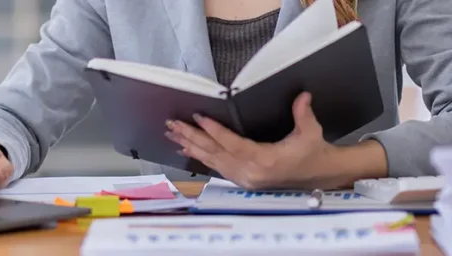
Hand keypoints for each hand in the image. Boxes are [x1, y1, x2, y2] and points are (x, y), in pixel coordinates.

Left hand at [165, 92, 343, 188]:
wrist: (319, 176)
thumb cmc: (314, 152)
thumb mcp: (311, 132)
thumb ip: (303, 113)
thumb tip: (302, 95)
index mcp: (265, 160)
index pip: (232, 143)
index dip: (214, 130)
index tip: (197, 117)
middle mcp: (250, 172)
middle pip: (215, 152)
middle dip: (191, 137)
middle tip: (172, 124)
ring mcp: (244, 179)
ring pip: (211, 160)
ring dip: (190, 146)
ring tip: (172, 134)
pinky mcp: (241, 181)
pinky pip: (216, 167)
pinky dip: (200, 157)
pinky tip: (186, 149)